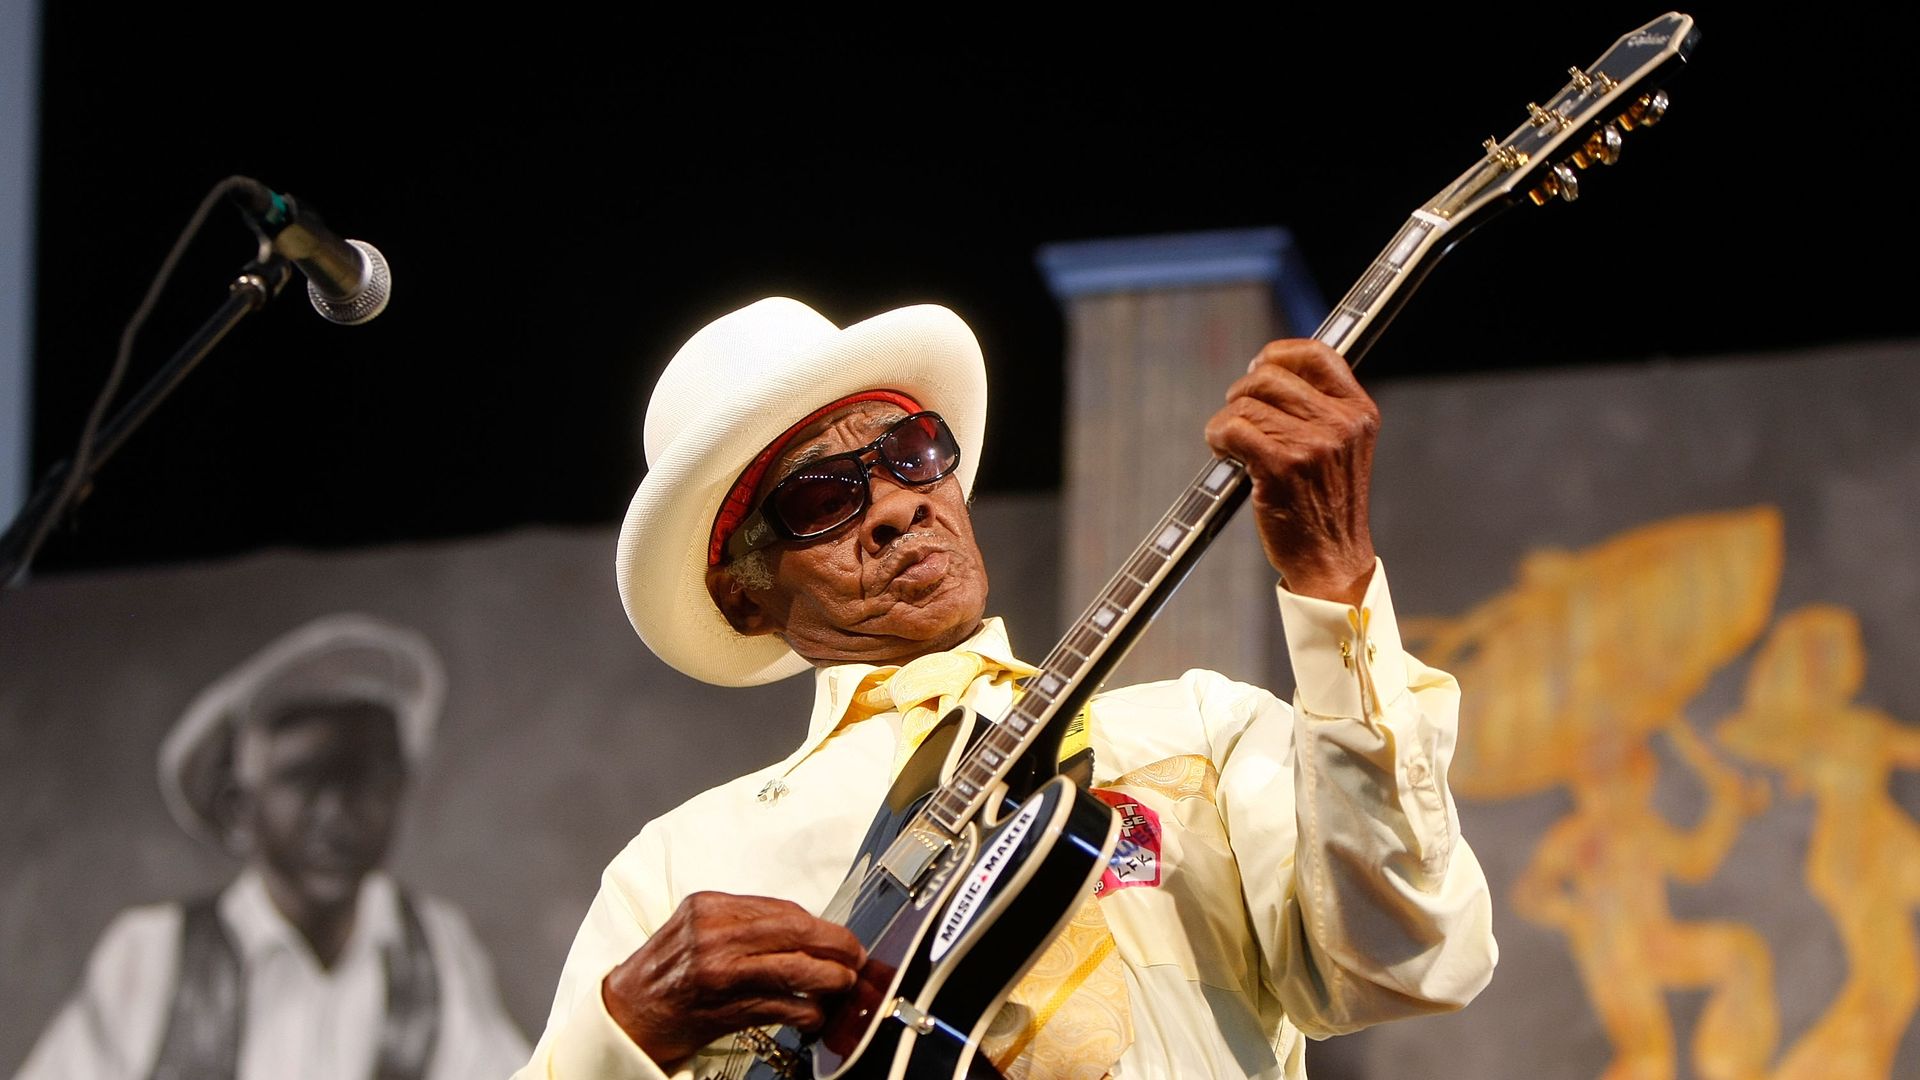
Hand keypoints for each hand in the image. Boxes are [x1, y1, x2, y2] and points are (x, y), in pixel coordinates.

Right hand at [602, 891, 865, 1066]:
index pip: (782, 908)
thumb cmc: (663, 974)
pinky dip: (806, 1011)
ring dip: (829, 978)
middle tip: (855, 956)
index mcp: (709, 906)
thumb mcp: (696, 930)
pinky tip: (814, 1015)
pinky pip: (780, 1005)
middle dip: (836, 944)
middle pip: (795, 930)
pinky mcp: (724, 1008)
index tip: (839, 936)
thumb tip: (803, 930)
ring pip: (794, 967)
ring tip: (844, 984)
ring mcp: (719, 971)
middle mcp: (714, 933)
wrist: (625, 1015)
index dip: (820, 924)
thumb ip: (742, 924)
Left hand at [1204, 339, 1378, 604]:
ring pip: (1246, 402)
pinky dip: (1217, 437)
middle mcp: (1340, 423)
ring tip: (1232, 444)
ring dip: (1227, 421)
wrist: (1332, 560)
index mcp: (1359, 412)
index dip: (1279, 354)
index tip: (1259, 367)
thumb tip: (1270, 372)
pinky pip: (1231, 427)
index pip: (1317, 354)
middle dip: (1243, 394)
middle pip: (1270, 376)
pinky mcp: (1281, 467)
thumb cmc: (1328, 506)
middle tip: (1239, 418)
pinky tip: (1224, 453)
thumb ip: (1320, 409)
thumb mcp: (1342, 448)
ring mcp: (1312, 445)